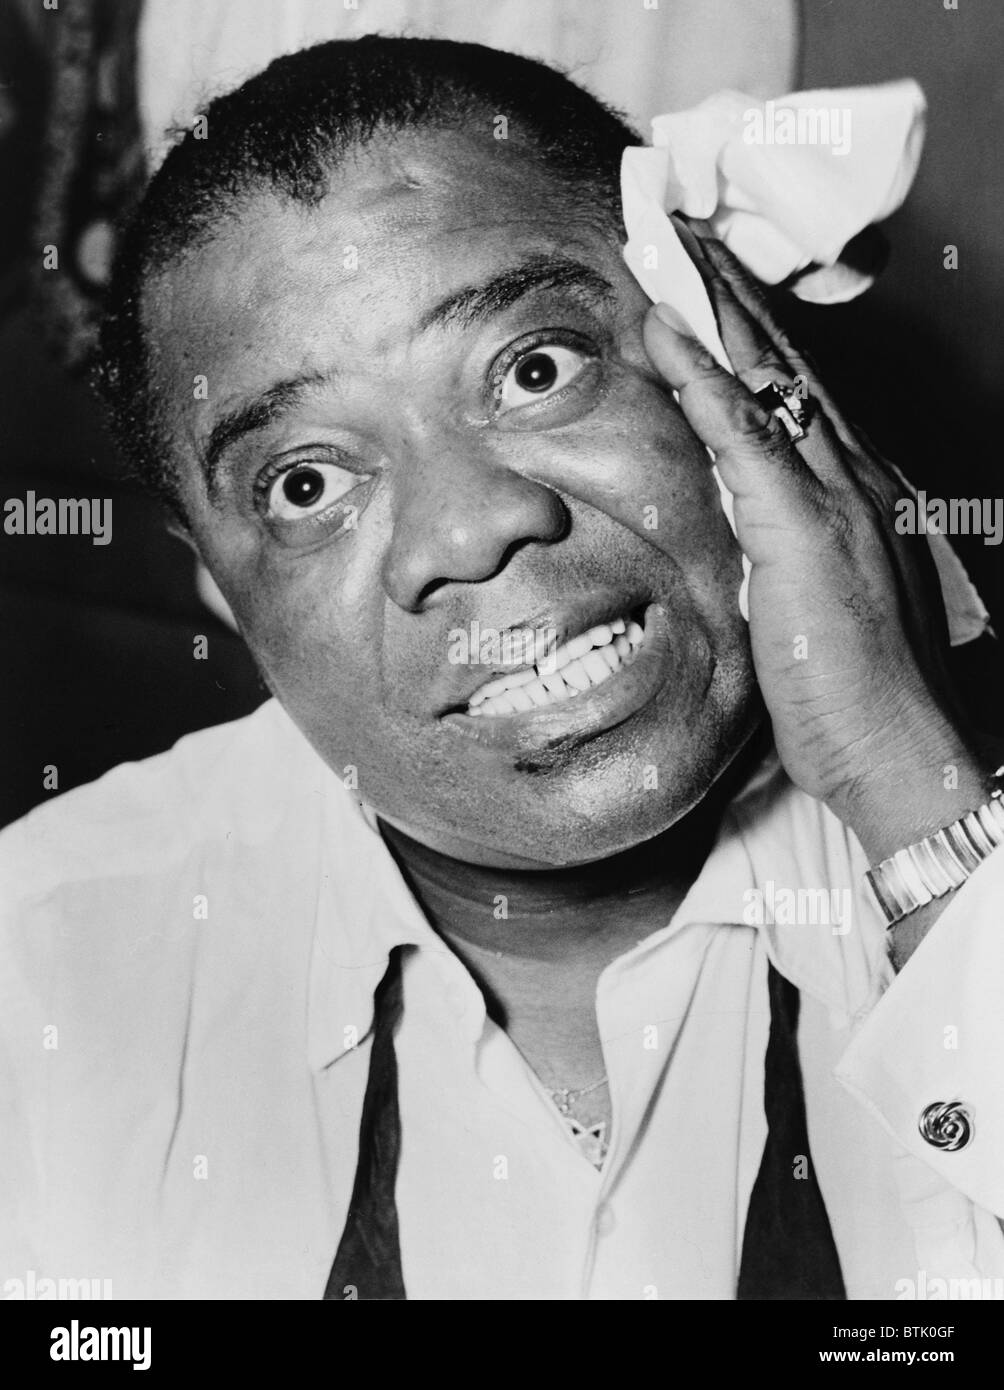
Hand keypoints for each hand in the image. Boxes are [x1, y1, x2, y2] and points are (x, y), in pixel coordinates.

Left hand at [642, 234, 985, 861]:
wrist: (899, 748)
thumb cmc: (857, 692)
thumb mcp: (815, 607)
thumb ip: (783, 554)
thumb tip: (745, 529)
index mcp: (854, 496)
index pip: (795, 399)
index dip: (749, 342)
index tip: (708, 294)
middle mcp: (853, 480)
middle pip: (785, 369)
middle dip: (734, 299)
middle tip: (686, 236)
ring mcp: (835, 499)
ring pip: (767, 382)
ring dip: (715, 314)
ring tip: (670, 253)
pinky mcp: (807, 529)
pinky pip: (744, 437)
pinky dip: (704, 380)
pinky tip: (669, 335)